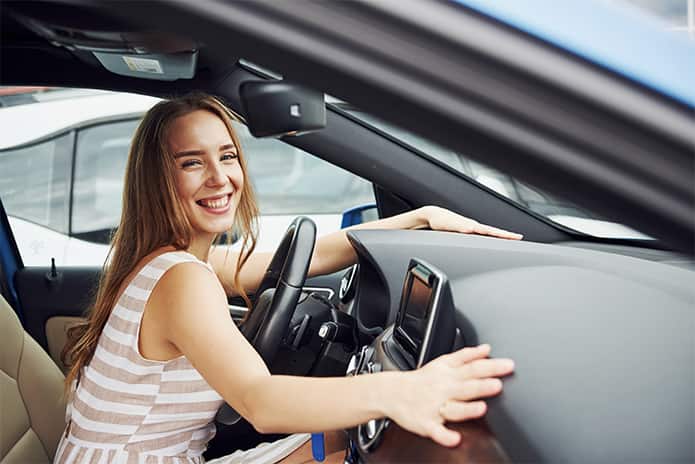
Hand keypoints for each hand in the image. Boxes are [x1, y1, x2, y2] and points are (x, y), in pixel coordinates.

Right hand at [389, 344, 513, 446]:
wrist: (392, 392)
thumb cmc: (422, 379)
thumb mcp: (443, 361)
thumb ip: (466, 355)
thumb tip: (487, 349)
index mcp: (449, 374)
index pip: (473, 368)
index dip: (491, 367)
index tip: (508, 365)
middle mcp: (444, 390)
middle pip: (465, 387)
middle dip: (481, 386)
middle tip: (497, 384)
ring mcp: (435, 407)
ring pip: (452, 409)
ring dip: (467, 409)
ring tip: (481, 409)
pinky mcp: (427, 424)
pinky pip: (436, 431)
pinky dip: (444, 436)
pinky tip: (455, 438)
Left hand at [421, 206, 522, 239]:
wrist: (432, 217)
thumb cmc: (440, 221)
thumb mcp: (450, 225)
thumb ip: (461, 227)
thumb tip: (472, 229)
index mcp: (472, 226)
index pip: (493, 231)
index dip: (505, 235)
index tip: (518, 237)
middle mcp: (473, 227)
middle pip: (494, 233)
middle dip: (507, 236)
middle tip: (520, 239)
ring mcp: (470, 230)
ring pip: (488, 234)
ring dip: (499, 238)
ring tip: (509, 242)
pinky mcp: (466, 233)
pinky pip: (481, 236)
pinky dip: (489, 239)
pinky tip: (491, 243)